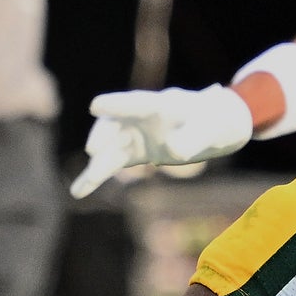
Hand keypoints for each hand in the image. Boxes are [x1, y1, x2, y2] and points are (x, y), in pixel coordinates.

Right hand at [68, 84, 257, 199]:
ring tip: (79, 190)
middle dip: (103, 136)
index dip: (117, 105)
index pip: (137, 103)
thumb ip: (193, 138)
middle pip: (116, 124)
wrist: (217, 125)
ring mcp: (136, 133)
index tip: (96, 106)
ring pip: (110, 148)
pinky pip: (112, 162)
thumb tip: (173, 152)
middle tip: (94, 150)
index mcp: (163, 105)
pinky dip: (96, 175)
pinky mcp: (135, 150)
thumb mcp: (211, 131)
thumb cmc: (215, 122)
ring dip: (96, 167)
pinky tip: (78, 191)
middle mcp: (143, 117)